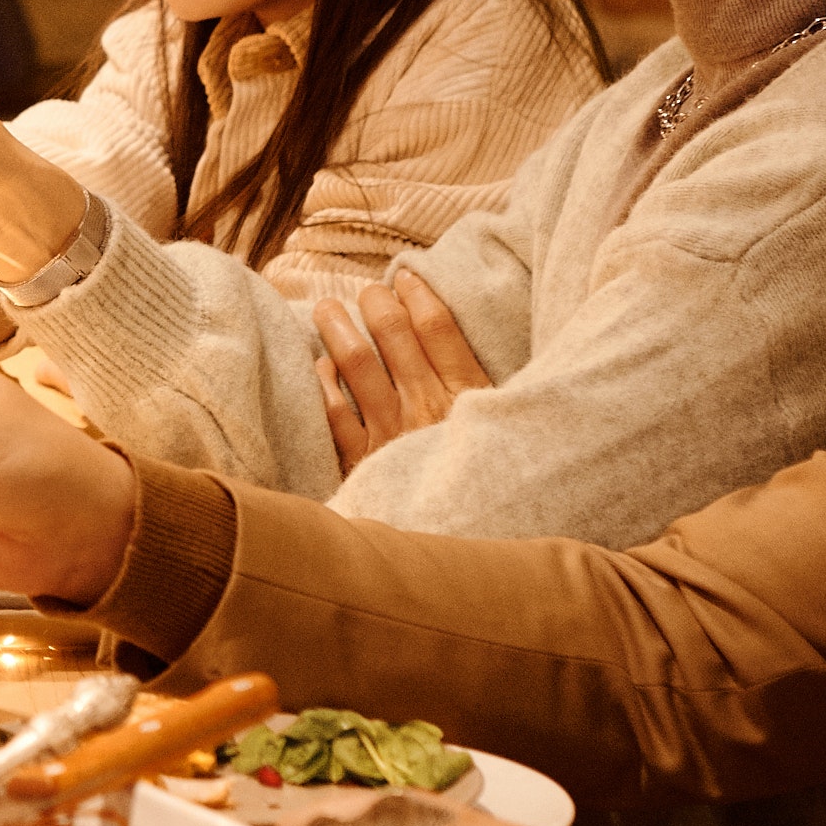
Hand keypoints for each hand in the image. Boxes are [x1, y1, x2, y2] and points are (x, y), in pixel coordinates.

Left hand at [312, 267, 489, 475]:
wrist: (473, 550)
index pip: (437, 327)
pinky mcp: (365, 464)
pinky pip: (336, 417)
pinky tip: (319, 367)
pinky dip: (324, 386)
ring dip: (338, 329)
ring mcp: (392, 435)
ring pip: (356, 365)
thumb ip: (484, 390)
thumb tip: (458, 344)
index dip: (417, 294)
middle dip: (375, 303)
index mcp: (469, 396)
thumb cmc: (494, 483)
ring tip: (326, 309)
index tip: (404, 276)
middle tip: (366, 291)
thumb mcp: (505, 431)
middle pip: (393, 335)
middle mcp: (427, 408)